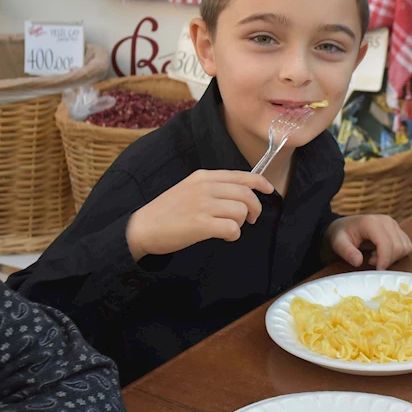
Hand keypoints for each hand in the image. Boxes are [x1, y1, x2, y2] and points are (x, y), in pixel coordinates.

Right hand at [126, 169, 272, 260]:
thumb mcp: (189, 189)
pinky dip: (233, 234)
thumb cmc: (168, 212)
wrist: (143, 227)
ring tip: (230, 229)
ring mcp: (202, 205)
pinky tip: (224, 236)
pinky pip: (232, 228)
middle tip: (250, 219)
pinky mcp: (200, 224)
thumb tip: (240, 195)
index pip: (239, 175)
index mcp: (203, 176)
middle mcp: (204, 187)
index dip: (259, 182)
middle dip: (254, 208)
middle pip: (245, 194)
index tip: (269, 189)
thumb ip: (212, 188)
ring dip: (241, 223)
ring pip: (240, 210)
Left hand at [325, 215, 411, 270]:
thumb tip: (358, 262)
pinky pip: (406, 245)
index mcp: (372, 222)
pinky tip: (381, 253)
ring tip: (375, 257)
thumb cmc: (341, 234)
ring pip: (405, 247)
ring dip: (393, 257)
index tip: (376, 270)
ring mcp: (393, 223)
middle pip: (398, 247)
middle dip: (387, 260)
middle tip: (371, 261)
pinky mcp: (397, 228)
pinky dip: (397, 253)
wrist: (344, 225)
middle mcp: (386, 221)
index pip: (387, 244)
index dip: (384, 260)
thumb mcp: (337, 243)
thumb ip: (346, 252)